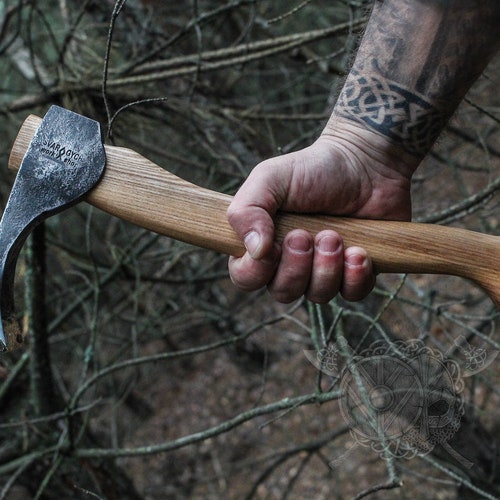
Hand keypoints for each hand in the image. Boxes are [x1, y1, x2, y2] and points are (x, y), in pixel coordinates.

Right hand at [227, 119, 415, 303]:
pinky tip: (359, 251)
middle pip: (283, 292)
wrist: (366, 162)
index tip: (272, 247)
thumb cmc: (314, 169)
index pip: (246, 277)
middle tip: (307, 235)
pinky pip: (352, 293)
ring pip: (318, 295)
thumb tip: (254, 251)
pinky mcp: (356, 271)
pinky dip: (355, 277)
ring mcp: (325, 269)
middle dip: (296, 267)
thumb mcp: (270, 178)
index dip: (256, 271)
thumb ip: (248, 210)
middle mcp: (291, 262)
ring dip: (326, 268)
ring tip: (334, 235)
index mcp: (262, 242)